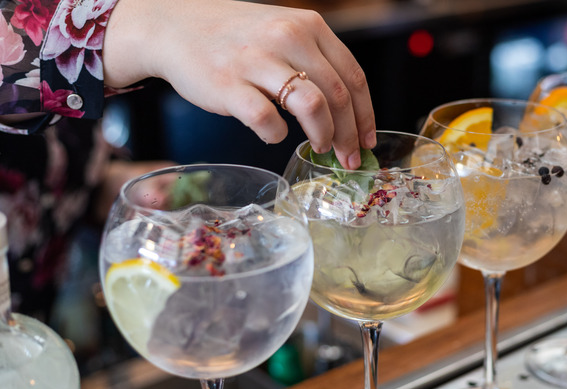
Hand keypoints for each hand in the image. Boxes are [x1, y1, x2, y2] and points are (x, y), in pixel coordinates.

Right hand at [103, 0, 375, 168]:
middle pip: (337, 96)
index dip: (365, 115)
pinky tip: (274, 134)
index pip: (353, 77)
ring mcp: (257, 60)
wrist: (174, 27)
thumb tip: (349, 113)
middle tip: (347, 157)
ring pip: (312, 106)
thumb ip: (315, 62)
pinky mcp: (229, 85)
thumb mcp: (283, 32)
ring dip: (322, 136)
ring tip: (318, 148)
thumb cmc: (235, 37)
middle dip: (349, 135)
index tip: (367, 140)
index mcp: (308, 26)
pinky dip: (277, 135)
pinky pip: (267, 120)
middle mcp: (287, 38)